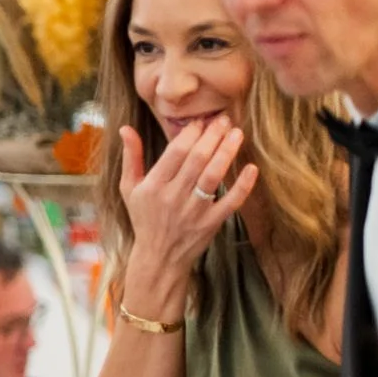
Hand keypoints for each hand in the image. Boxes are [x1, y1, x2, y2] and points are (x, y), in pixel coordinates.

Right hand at [115, 119, 257, 316]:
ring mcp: (194, 211)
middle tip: (224, 119)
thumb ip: (130, 157)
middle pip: (196, 160)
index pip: (174, 153)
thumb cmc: (144, 218)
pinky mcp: (211, 223)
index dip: (190, 134)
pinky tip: (251, 168)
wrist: (159, 257)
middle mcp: (173, 197)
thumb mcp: (129, 188)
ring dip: (227, 153)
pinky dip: (242, 185)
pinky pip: (230, 202)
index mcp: (153, 186)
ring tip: (237, 133)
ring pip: (213, 176)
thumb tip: (126, 128)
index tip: (201, 121)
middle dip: (212, 137)